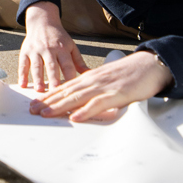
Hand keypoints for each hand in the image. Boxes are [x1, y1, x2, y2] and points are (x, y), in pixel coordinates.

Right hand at [19, 2, 87, 90]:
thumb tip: (90, 74)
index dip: (69, 77)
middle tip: (55, 92)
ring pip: (36, 65)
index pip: (67, 65)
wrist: (42, 21)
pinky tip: (22, 84)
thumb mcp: (71, 46)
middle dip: (53, 79)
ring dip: (37, 78)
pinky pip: (23, 64)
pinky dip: (22, 74)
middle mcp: (49, 49)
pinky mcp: (25, 51)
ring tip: (39, 90)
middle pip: (51, 66)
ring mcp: (36, 50)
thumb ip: (79, 62)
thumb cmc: (58, 37)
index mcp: (62, 49)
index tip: (71, 90)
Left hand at [28, 50, 172, 122]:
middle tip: (32, 110)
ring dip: (59, 106)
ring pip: (77, 97)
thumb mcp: (107, 80)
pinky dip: (85, 111)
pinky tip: (75, 117)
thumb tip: (82, 101)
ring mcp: (103, 87)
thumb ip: (94, 89)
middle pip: (66, 92)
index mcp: (90, 77)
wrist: (150, 65)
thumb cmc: (129, 74)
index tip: (35, 103)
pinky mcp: (116, 94)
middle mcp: (93, 80)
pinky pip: (98, 104)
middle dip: (48, 101)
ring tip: (45, 114)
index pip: (64, 87)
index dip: (49, 95)